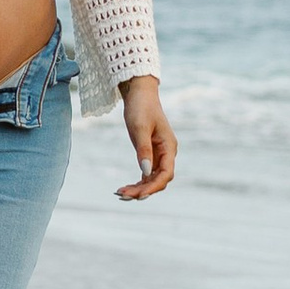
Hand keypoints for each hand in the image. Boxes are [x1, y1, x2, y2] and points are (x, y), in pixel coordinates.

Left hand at [116, 78, 175, 199]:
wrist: (138, 92)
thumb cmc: (140, 107)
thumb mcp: (139, 128)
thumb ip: (143, 150)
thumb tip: (146, 172)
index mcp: (169, 147)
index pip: (166, 173)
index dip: (153, 187)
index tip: (138, 195)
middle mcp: (167, 152)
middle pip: (159, 179)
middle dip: (143, 190)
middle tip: (122, 196)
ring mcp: (159, 153)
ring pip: (152, 178)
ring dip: (139, 188)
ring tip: (120, 194)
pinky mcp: (150, 152)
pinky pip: (147, 173)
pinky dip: (138, 181)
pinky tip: (125, 187)